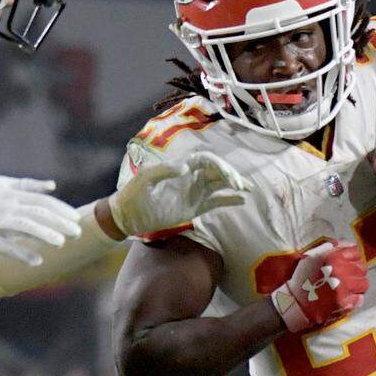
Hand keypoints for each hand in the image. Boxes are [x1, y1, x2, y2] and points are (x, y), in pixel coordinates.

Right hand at [0, 176, 81, 265]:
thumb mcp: (2, 183)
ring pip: (26, 227)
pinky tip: (37, 261)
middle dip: (59, 223)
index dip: (60, 210)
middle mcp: (6, 205)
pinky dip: (22, 254)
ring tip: (62, 243)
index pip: (42, 201)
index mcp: (11, 194)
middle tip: (77, 231)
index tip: (75, 218)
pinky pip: (7, 247)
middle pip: (38, 213)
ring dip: (45, 235)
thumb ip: (27, 185)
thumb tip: (53, 185)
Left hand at [109, 151, 250, 238]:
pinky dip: (228, 201)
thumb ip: (164, 170)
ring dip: (234, 185)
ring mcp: (194, 193)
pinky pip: (215, 202)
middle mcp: (191, 177)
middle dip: (231, 175)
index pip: (206, 160)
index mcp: (181, 166)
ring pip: (219, 185)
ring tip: (248, 189)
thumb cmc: (133, 193)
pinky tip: (241, 200)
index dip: (219, 164)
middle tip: (241, 185)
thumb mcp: (145, 178)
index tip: (227, 175)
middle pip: (217, 171)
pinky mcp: (194, 208)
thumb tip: (187, 167)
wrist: (127, 215)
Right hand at [270, 240, 368, 332]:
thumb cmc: (302, 279)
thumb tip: (347, 244)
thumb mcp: (312, 257)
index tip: (349, 264)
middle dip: (356, 273)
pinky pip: (359, 298)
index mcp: (332, 257)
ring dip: (357, 286)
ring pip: (364, 283)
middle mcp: (340, 270)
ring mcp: (344, 287)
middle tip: (347, 278)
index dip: (353, 259)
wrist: (294, 302)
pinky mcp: (344, 302)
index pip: (356, 252)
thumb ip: (330, 249)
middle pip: (362, 268)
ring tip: (346, 289)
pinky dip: (354, 299)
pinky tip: (344, 298)